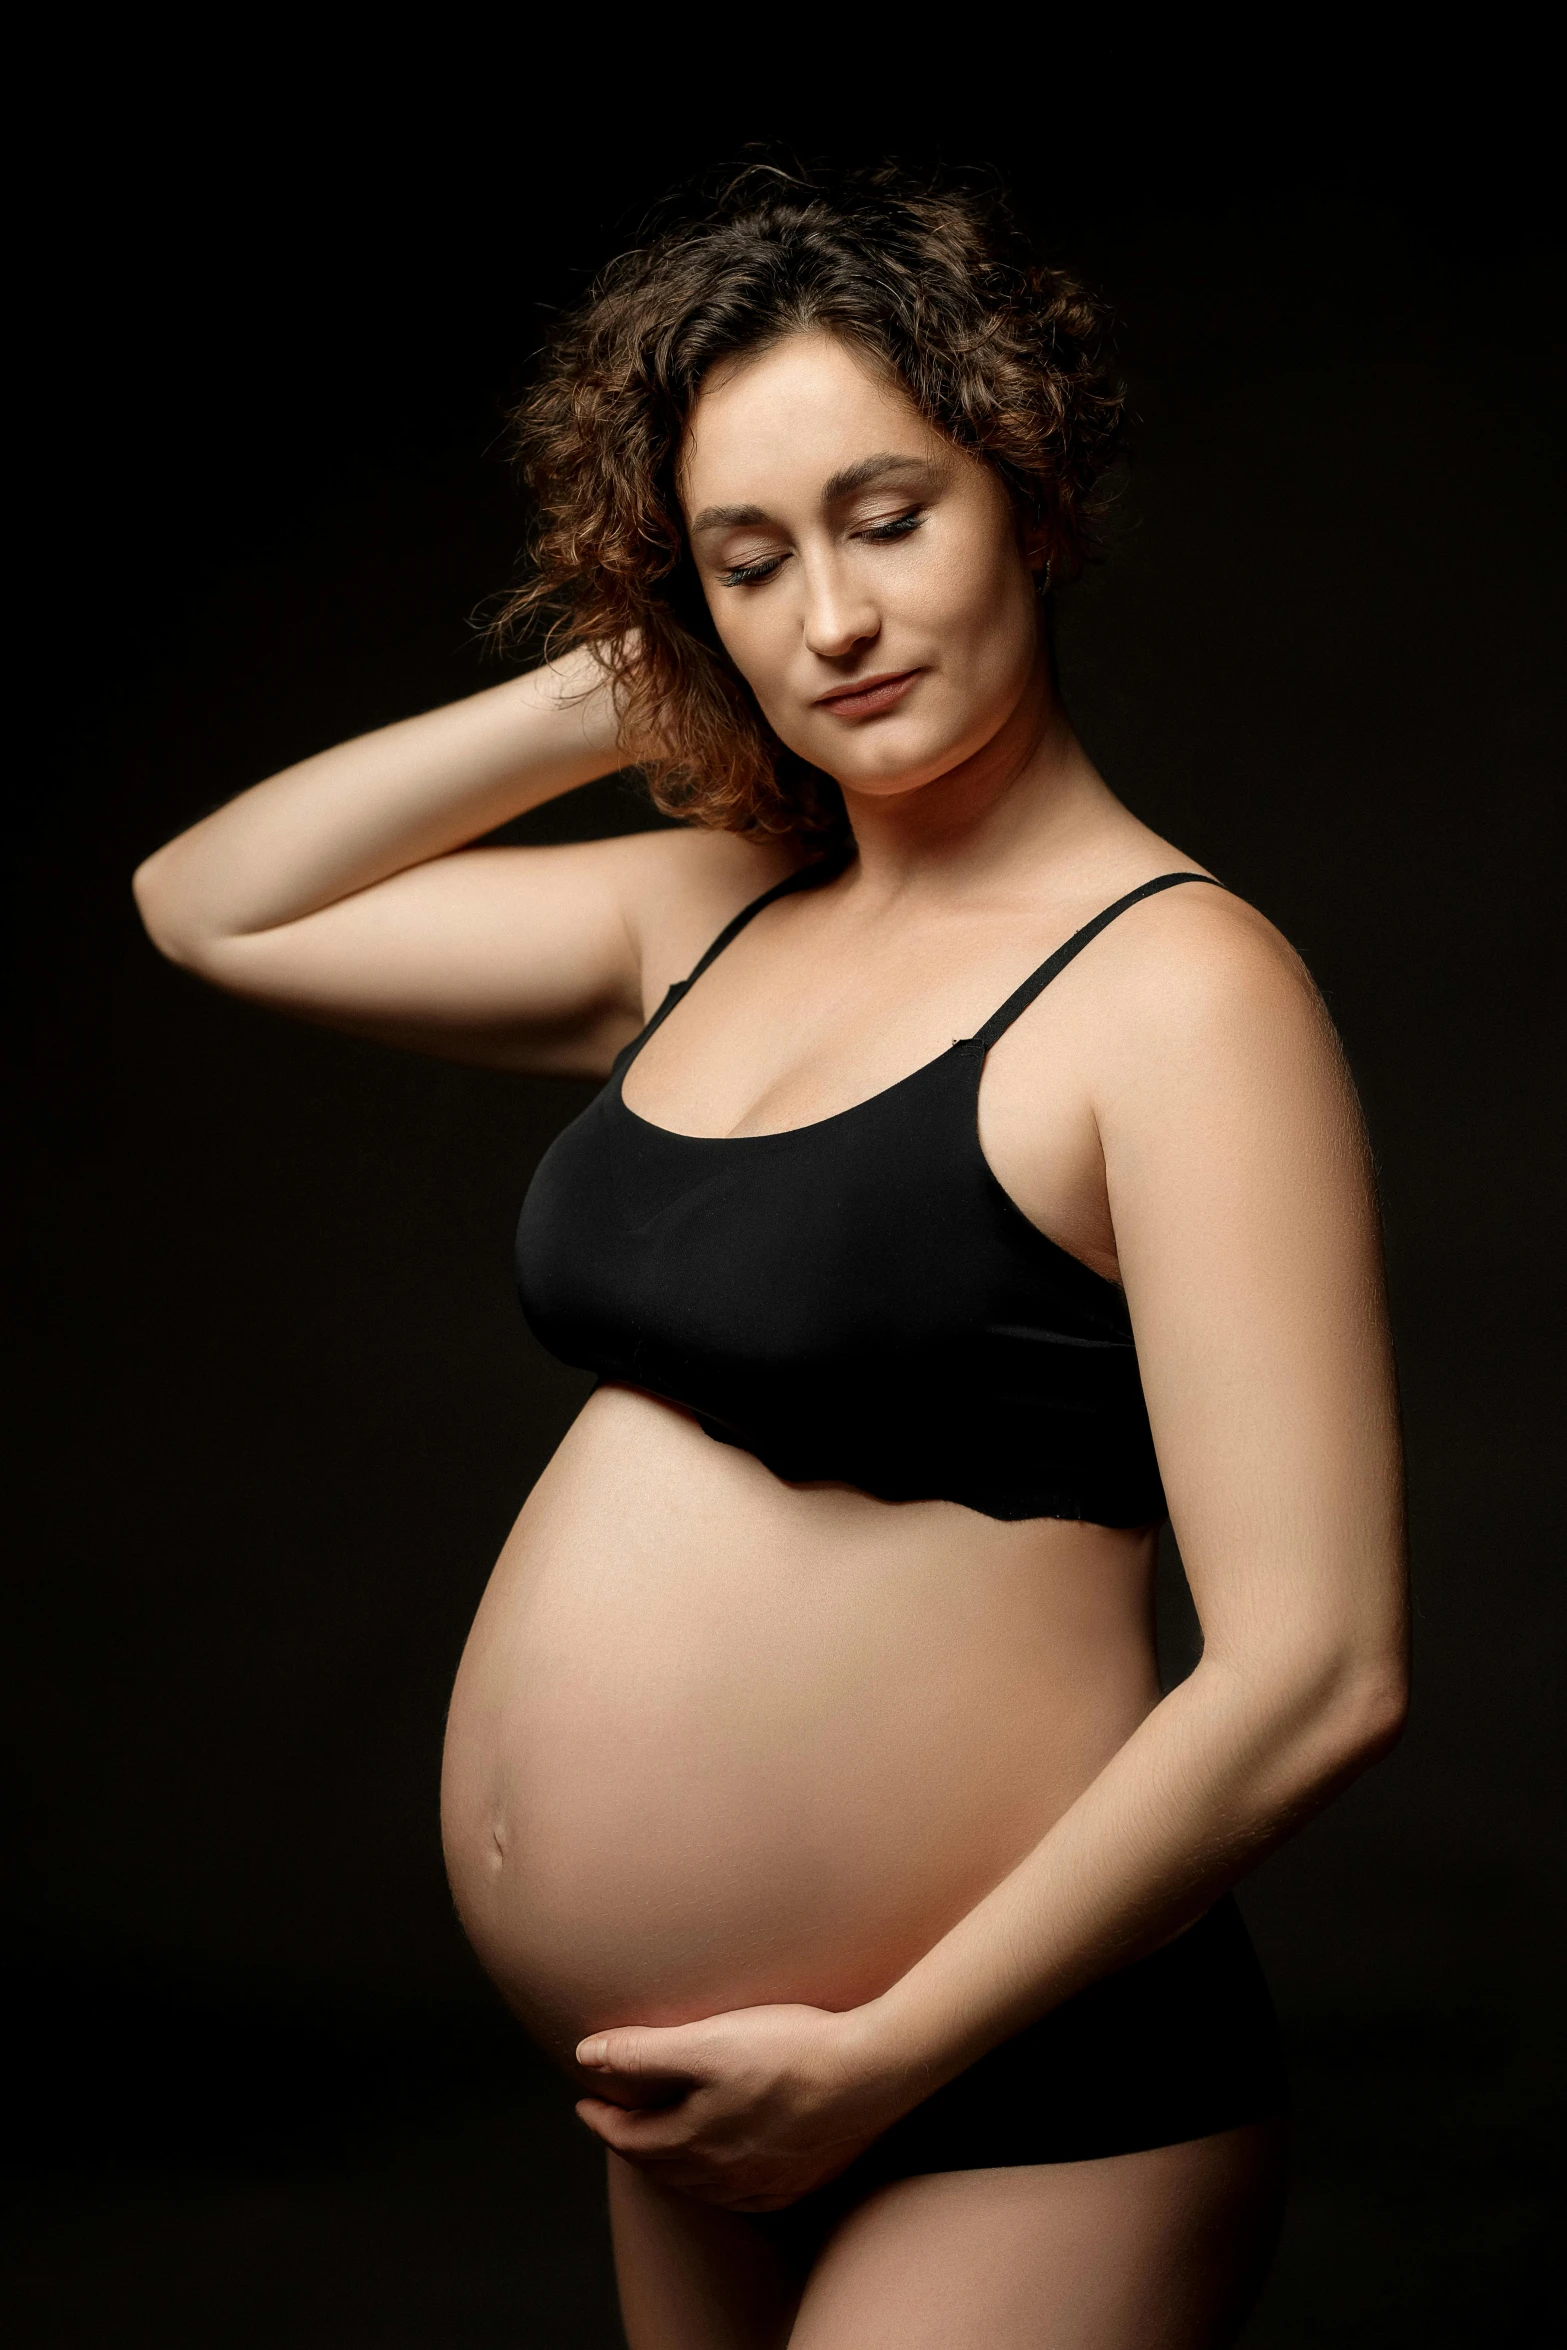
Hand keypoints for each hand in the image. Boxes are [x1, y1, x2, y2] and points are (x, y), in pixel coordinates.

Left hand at [573, 2001, 909, 2211]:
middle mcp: (723, 2173)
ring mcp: (763, 2182)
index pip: (629, 2139)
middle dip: (631, 2143)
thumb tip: (586, 2055)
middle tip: (616, 2121)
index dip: (601, 2118)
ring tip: (662, 2140)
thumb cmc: (789, 2050)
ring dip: (671, 2164)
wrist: (870, 2073)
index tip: (585, 2100)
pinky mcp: (798, 2180)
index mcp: (694, 2140)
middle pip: (660, 2166)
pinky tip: (725, 2168)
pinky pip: (741, 2194)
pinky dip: (717, 2181)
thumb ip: (643, 2051)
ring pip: (699, 2185)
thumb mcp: (706, 2041)